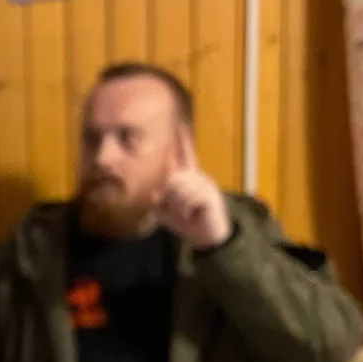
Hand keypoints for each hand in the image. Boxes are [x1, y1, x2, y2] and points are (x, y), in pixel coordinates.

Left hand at [154, 127, 232, 249]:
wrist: (208, 235)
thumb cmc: (187, 221)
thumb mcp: (166, 213)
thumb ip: (158, 202)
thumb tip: (153, 193)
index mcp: (187, 179)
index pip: (184, 157)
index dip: (182, 143)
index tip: (180, 126)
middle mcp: (196, 178)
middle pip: (172, 178)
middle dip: (169, 198)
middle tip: (179, 212)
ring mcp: (204, 185)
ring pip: (178, 189)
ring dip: (178, 206)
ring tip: (187, 213)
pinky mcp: (209, 195)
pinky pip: (188, 198)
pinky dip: (185, 210)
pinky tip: (193, 213)